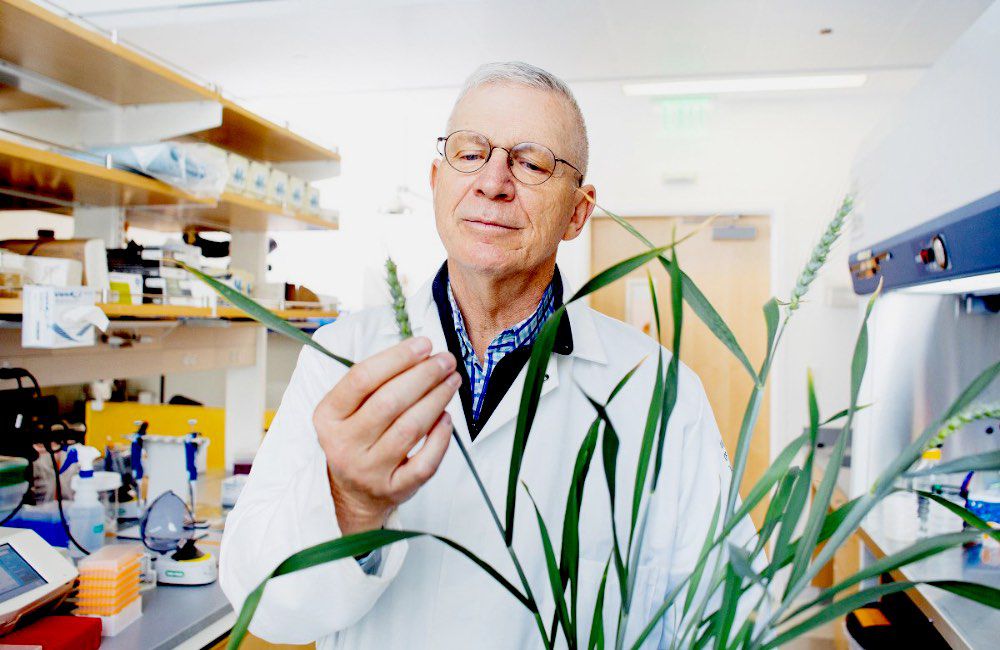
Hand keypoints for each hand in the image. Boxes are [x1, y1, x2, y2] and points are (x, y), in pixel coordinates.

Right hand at [314, 336, 459, 534]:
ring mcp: (368, 470)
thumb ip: (375, 382)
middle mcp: (344, 444)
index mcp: (328, 417)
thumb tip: (420, 353)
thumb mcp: (347, 410)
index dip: (397, 358)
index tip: (423, 344)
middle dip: (423, 376)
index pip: (362, 379)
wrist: (351, 494)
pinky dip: (440, 437)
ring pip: (410, 429)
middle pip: (389, 402)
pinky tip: (446, 418)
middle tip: (445, 360)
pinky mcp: (393, 489)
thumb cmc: (356, 438)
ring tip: (452, 381)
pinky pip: (425, 462)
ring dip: (437, 399)